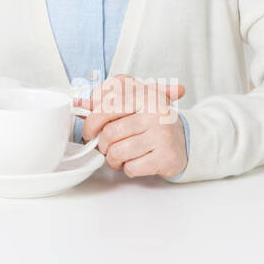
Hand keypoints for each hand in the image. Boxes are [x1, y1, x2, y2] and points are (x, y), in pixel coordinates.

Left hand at [73, 74, 187, 178]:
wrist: (184, 140)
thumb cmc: (152, 122)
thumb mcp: (132, 105)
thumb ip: (105, 102)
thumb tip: (78, 102)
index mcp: (143, 94)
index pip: (106, 107)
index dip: (91, 123)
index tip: (90, 132)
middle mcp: (155, 112)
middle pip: (109, 132)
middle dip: (102, 145)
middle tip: (106, 147)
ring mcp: (162, 134)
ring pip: (117, 152)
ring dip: (113, 159)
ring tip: (120, 156)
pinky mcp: (166, 155)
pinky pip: (132, 167)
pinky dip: (128, 168)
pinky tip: (135, 162)